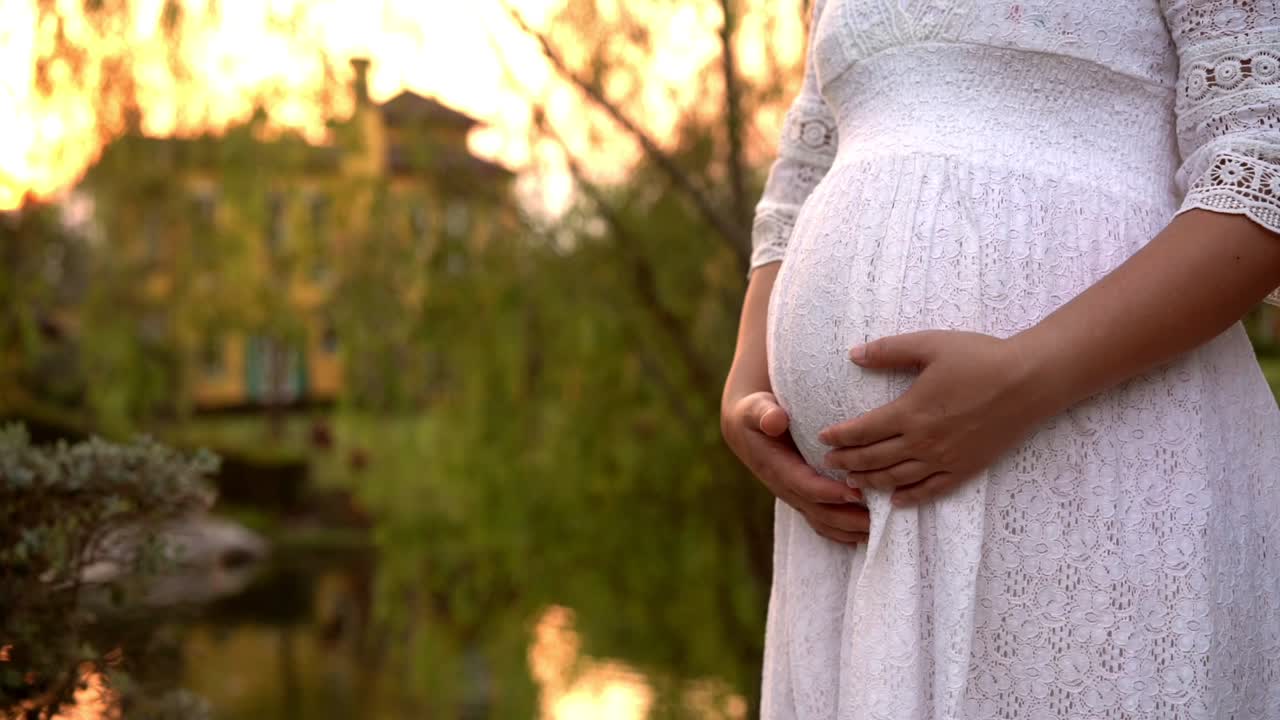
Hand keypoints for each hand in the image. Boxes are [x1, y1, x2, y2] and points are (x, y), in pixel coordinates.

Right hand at [722, 391, 870, 544]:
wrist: (745, 428)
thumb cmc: (755, 414)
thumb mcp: (755, 408)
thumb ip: (764, 413)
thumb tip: (775, 421)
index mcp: (776, 467)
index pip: (805, 485)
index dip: (830, 493)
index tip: (857, 494)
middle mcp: (785, 487)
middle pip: (817, 511)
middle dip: (846, 519)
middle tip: (877, 520)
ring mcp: (793, 496)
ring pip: (821, 521)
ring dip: (847, 530)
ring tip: (876, 532)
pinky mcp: (802, 497)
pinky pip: (821, 521)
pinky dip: (841, 531)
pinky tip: (863, 533)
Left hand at [817, 330, 1041, 506]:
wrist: (1029, 381)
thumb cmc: (980, 357)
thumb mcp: (930, 344)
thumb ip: (888, 351)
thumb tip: (853, 354)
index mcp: (909, 412)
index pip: (862, 431)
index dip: (839, 437)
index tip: (822, 438)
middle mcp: (922, 442)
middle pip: (873, 459)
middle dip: (847, 462)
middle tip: (829, 463)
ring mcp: (944, 459)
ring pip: (897, 479)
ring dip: (870, 482)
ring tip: (852, 482)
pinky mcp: (966, 469)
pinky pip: (931, 490)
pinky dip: (910, 498)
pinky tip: (895, 501)